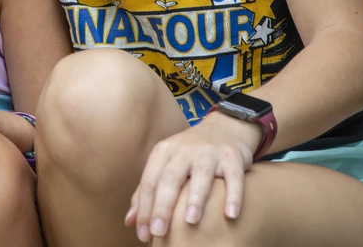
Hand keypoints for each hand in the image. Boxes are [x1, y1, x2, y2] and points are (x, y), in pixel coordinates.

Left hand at [125, 113, 261, 242]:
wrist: (224, 128)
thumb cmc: (189, 154)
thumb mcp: (165, 165)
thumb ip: (148, 192)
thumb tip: (129, 221)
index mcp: (163, 152)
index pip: (150, 181)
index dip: (145, 208)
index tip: (144, 234)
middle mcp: (184, 150)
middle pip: (171, 178)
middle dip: (163, 206)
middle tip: (159, 231)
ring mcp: (209, 152)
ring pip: (201, 174)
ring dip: (195, 198)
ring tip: (190, 220)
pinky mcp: (232, 156)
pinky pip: (233, 176)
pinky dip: (233, 195)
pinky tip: (230, 214)